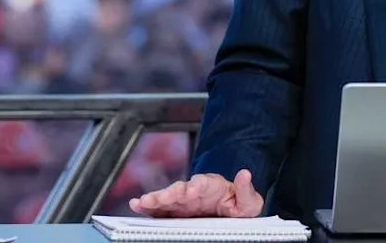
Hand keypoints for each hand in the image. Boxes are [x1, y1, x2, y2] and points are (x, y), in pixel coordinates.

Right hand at [129, 169, 263, 217]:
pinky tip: (136, 206)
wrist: (231, 213)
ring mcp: (183, 201)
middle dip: (169, 193)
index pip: (203, 183)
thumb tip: (245, 173)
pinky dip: (147, 207)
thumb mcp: (249, 202)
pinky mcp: (175, 210)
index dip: (196, 185)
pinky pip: (159, 209)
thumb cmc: (239, 206)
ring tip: (142, 202)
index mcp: (213, 186)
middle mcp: (195, 190)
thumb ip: (246, 189)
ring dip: (154, 199)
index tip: (192, 189)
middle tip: (158, 198)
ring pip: (166, 198)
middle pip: (180, 189)